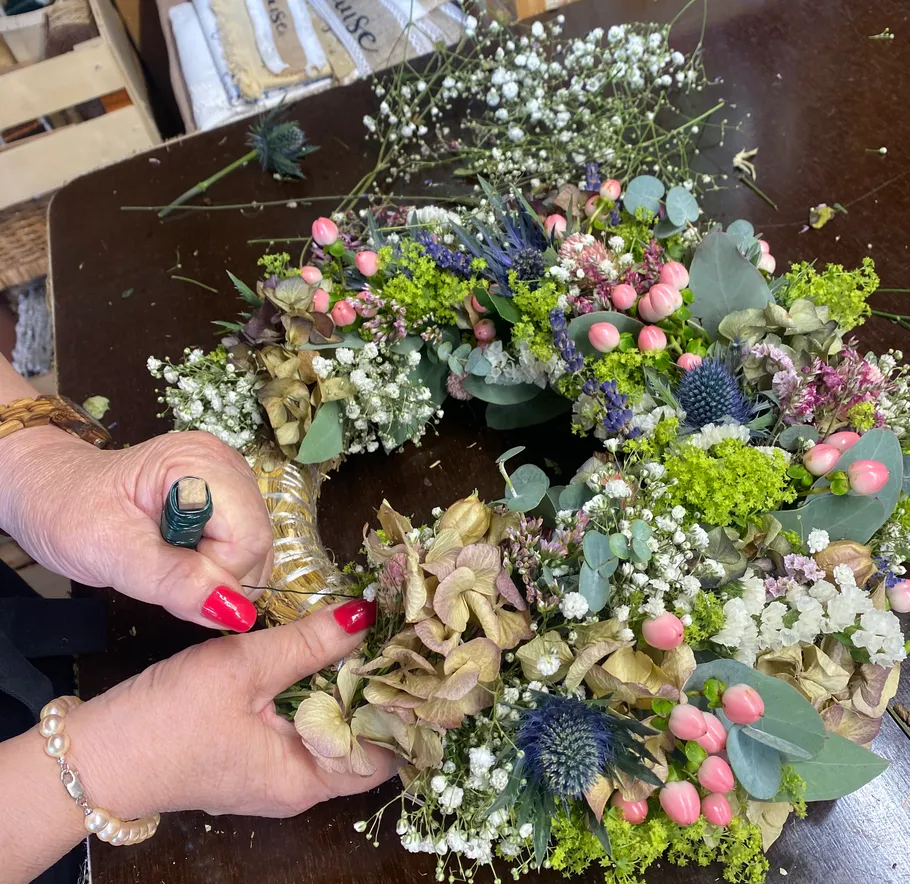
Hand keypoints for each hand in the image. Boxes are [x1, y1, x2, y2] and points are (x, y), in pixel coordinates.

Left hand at [0, 428, 271, 630]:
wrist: (51, 491)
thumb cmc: (69, 512)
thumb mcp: (110, 553)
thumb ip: (174, 581)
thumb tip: (235, 612)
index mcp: (199, 462)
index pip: (248, 538)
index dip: (219, 575)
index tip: (171, 580)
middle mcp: (227, 464)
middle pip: (259, 542)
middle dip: (219, 576)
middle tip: (165, 573)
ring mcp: (231, 478)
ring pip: (257, 548)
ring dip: (217, 573)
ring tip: (168, 563)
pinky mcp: (229, 495)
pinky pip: (244, 545)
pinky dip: (216, 565)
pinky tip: (181, 556)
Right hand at [65, 600, 391, 817]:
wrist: (95, 757)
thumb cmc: (169, 720)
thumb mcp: (246, 669)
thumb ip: (309, 642)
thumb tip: (365, 616)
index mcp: (305, 778)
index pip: (384, 754)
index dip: (407, 711)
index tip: (422, 663)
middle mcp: (298, 784)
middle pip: (363, 742)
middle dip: (384, 693)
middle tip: (405, 640)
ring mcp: (275, 770)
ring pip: (334, 730)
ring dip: (352, 688)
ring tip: (377, 638)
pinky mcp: (255, 753)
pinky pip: (305, 724)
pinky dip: (322, 691)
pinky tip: (329, 653)